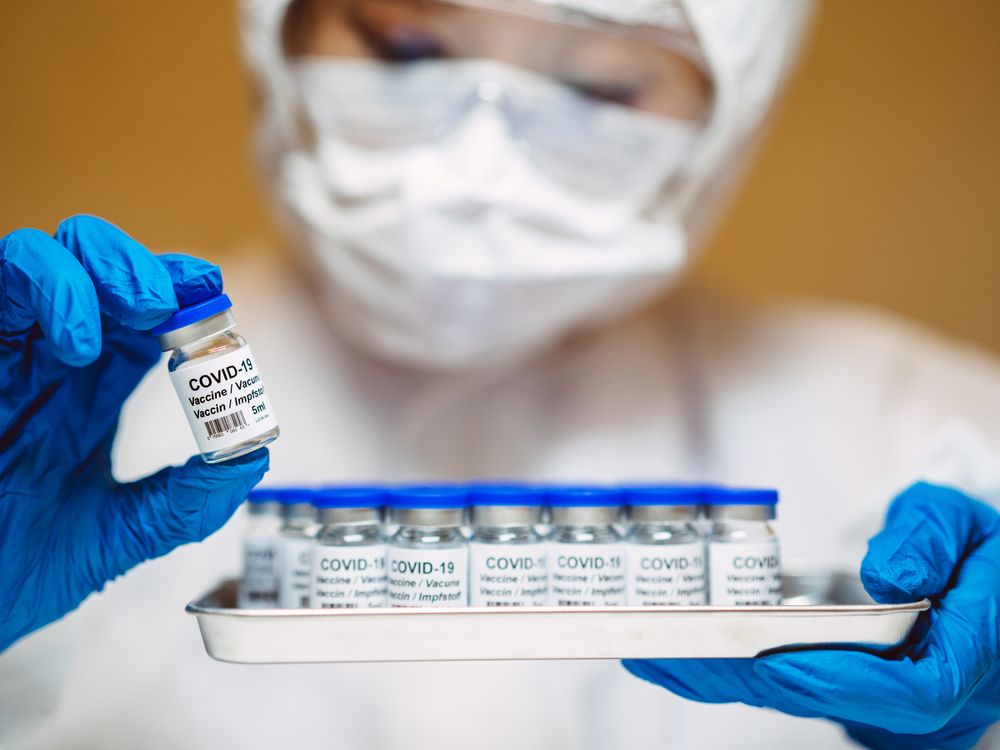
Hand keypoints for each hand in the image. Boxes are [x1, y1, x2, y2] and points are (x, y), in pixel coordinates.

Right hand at [0, 215, 267, 651]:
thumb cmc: (17, 572)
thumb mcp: (120, 536)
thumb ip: (186, 501)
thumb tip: (254, 455)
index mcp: (91, 395)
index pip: (140, 320)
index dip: (177, 292)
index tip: (213, 293)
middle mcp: (47, 368)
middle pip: (91, 273)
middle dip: (138, 268)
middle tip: (171, 302)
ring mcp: (0, 364)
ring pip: (33, 262)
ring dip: (92, 269)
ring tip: (136, 311)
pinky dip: (36, 291)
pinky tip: (76, 343)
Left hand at [623, 482, 999, 748]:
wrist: (982, 573)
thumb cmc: (975, 548)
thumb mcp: (962, 521)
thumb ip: (931, 540)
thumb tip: (886, 575)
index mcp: (972, 661)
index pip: (905, 691)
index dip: (832, 678)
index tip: (765, 656)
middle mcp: (931, 702)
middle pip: (832, 701)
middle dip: (746, 678)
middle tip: (669, 653)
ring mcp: (892, 707)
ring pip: (804, 700)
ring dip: (728, 680)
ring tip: (654, 655)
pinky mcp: (858, 696)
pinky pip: (795, 689)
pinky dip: (740, 673)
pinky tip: (687, 658)